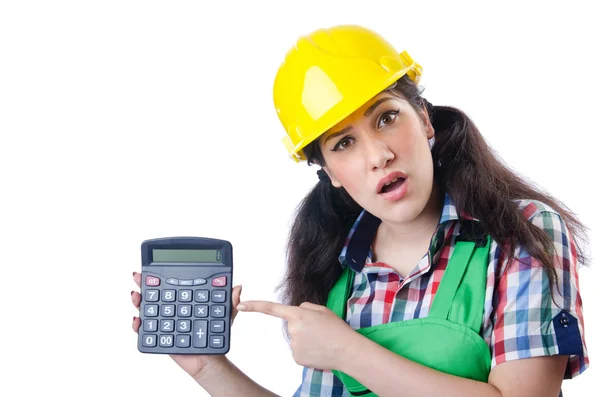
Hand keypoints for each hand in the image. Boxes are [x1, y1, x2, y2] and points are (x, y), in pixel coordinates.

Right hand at [131, 272, 242, 379]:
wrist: (209, 359)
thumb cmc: (214, 335)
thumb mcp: (225, 315)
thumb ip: (230, 301)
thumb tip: (238, 287)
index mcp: (184, 299)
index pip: (171, 283)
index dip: (160, 275)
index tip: (150, 269)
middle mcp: (172, 308)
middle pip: (154, 293)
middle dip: (144, 284)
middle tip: (138, 277)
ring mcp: (164, 322)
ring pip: (147, 309)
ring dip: (139, 301)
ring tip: (137, 296)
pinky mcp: (160, 336)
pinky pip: (146, 331)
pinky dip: (139, 326)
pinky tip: (139, 320)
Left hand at [236, 300, 356, 369]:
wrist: (347, 351)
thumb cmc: (337, 329)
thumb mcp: (322, 310)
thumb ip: (304, 308)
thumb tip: (295, 313)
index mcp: (298, 314)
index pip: (271, 308)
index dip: (255, 306)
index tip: (242, 305)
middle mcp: (292, 329)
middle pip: (292, 324)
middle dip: (303, 326)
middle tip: (320, 330)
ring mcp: (293, 345)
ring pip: (297, 338)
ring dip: (307, 338)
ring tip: (322, 340)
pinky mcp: (296, 358)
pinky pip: (299, 350)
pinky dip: (308, 349)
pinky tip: (319, 350)